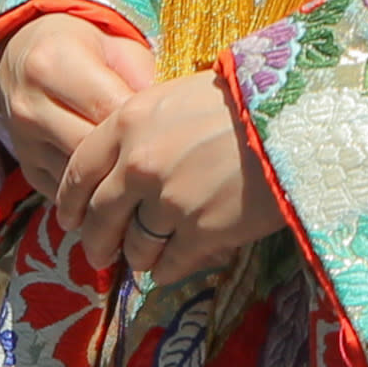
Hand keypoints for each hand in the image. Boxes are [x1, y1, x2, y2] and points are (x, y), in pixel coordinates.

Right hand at [0, 11, 153, 184]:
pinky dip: (98, 191)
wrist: (22, 57)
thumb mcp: (115, 45)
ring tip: (148, 170)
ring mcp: (24, 143)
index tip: (171, 125)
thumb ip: (142, 76)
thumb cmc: (81, 47)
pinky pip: (71, 193)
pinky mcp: (28, 169)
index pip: (108, 108)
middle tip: (165, 153)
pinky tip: (121, 180)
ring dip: (116, 177)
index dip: (144, 120)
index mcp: (52, 64)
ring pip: (82, 178)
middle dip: (131, 153)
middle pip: (93, 149)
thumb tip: (170, 117)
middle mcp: (31, 107)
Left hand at [55, 70, 278, 280]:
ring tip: (151, 256)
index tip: (70, 220)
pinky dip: (170, 269)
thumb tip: (123, 166)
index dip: (70, 202)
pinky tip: (178, 263)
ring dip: (139, 257)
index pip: (78, 171)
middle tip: (102, 255)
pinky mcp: (202, 232)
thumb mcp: (178, 98)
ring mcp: (170, 201)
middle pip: (100, 218)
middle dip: (97, 243)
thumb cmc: (244, 100)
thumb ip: (142, 130)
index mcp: (128, 123)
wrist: (297, 118)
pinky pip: (170, 265)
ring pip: (134, 248)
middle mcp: (139, 164)